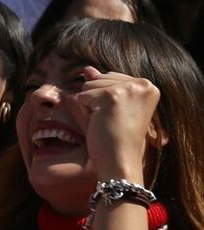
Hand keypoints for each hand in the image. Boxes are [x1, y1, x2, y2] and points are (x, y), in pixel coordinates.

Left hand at [76, 67, 159, 181]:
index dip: (107, 98)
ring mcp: (126, 89)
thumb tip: (87, 68)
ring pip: (89, 85)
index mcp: (148, 86)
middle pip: (99, 78)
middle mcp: (141, 84)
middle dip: (98, 99)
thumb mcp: (113, 106)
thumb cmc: (118, 137)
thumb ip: (103, 84)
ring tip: (108, 121)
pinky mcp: (110, 96)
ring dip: (91, 105)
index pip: (110, 76)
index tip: (121, 116)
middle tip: (114, 120)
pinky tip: (100, 123)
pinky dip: (85, 111)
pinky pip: (82, 96)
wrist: (121, 161)